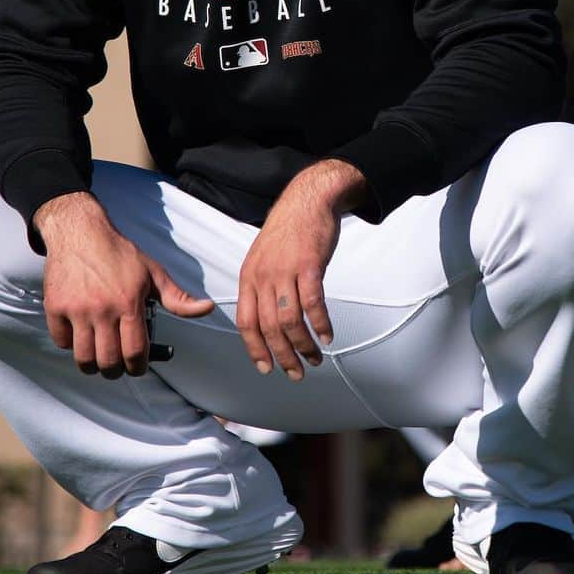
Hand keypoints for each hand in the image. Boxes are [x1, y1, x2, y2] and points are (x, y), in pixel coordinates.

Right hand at [35, 192, 213, 378]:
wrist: (80, 230)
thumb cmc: (118, 252)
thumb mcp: (152, 272)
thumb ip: (178, 298)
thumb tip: (206, 308)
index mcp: (129, 303)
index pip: (135, 353)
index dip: (138, 367)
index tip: (137, 366)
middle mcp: (102, 309)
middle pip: (108, 362)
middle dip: (116, 370)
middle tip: (117, 365)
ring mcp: (77, 310)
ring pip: (84, 358)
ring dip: (92, 363)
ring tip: (99, 356)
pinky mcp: (56, 307)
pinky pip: (61, 341)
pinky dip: (70, 344)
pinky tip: (80, 334)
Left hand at [237, 159, 365, 380]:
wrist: (307, 200)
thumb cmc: (288, 231)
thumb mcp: (263, 258)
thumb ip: (261, 287)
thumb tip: (265, 321)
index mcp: (248, 276)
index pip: (245, 322)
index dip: (255, 349)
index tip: (266, 368)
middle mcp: (263, 275)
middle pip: (269, 327)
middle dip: (283, 356)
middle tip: (297, 372)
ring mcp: (285, 270)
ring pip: (290, 320)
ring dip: (303, 345)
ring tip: (315, 357)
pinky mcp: (309, 264)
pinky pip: (313, 303)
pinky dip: (321, 324)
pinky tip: (328, 335)